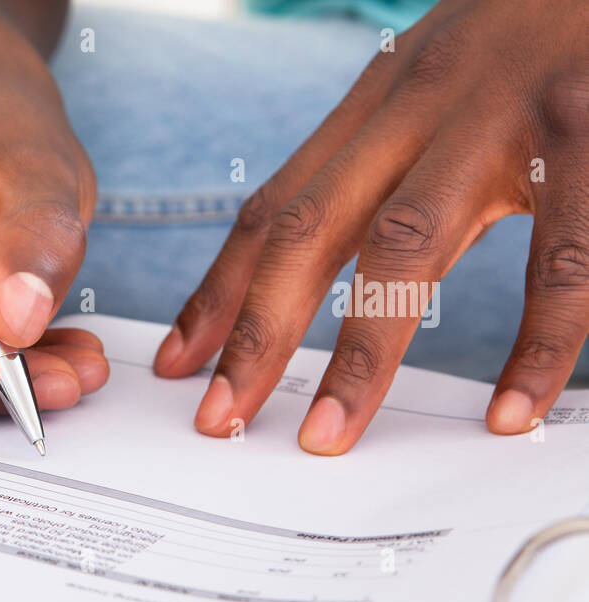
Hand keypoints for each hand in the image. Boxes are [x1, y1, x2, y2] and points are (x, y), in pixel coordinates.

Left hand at [155, 0, 588, 453]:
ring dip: (360, 354)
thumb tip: (338, 272)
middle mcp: (426, 100)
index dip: (219, 292)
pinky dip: (537, 344)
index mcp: (380, 98)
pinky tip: (510, 408)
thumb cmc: (545, 35)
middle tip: (223, 415)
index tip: (180, 364)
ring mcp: (507, 114)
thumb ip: (391, 171)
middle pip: (311, 229)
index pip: (276, 206)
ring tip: (329, 432)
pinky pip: (561, 261)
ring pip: (406, 247)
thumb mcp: (446, 88)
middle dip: (256, 332)